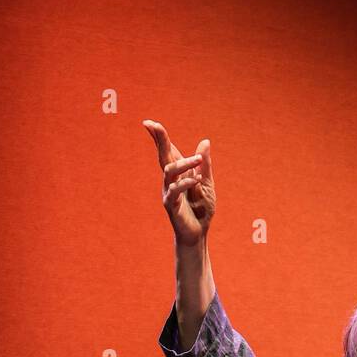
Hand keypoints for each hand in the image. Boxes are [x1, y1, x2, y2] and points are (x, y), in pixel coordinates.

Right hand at [143, 119, 215, 245]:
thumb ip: (205, 164)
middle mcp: (170, 179)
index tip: (149, 123)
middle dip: (158, 139)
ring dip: (184, 163)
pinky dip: (186, 183)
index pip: (167, 150)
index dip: (159, 137)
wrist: (198, 233)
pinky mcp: (171, 205)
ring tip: (198, 161)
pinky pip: (175, 190)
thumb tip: (205, 141)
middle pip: (162, 155)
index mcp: (178, 172)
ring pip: (169, 170)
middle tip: (153, 125)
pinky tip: (196, 180)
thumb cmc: (201, 209)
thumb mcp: (207, 183)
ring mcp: (168, 191)